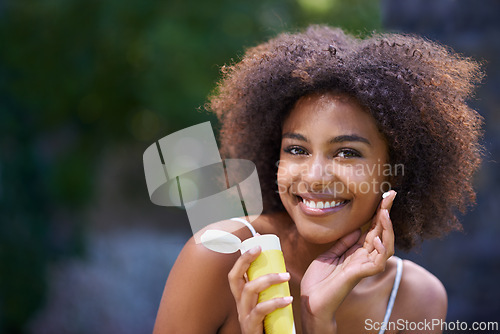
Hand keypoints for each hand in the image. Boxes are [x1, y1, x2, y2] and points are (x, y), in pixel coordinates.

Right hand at [228, 246, 292, 333]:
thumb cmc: (269, 326)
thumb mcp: (267, 305)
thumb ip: (271, 291)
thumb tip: (284, 271)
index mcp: (242, 297)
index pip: (236, 273)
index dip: (243, 256)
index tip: (256, 241)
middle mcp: (239, 304)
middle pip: (234, 277)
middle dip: (244, 259)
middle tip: (259, 248)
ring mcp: (244, 315)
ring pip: (249, 290)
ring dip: (268, 279)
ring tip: (286, 276)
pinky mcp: (251, 327)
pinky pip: (260, 310)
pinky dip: (274, 303)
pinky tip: (288, 299)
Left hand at [300, 191, 396, 331]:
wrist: (311, 300)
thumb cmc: (319, 280)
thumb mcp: (329, 255)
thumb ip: (343, 244)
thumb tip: (355, 230)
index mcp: (356, 252)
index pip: (372, 229)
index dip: (378, 213)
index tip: (385, 197)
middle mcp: (364, 257)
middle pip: (381, 233)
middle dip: (387, 213)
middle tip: (391, 195)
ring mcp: (364, 266)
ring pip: (386, 246)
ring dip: (387, 229)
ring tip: (385, 213)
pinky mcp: (361, 275)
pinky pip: (378, 262)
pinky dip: (381, 250)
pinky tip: (378, 239)